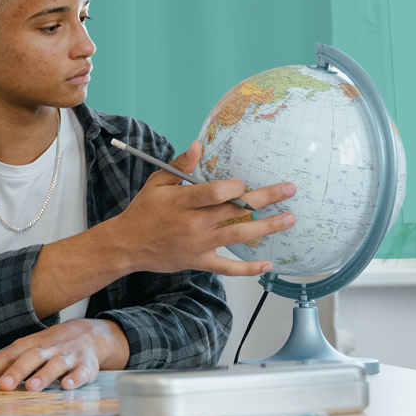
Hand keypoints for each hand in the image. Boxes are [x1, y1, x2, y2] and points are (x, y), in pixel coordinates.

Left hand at [0, 319, 127, 391]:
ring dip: (44, 375)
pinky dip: (75, 379)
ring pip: (55, 364)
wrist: (88, 334)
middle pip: (29, 357)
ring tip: (31, 388)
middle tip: (3, 386)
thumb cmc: (47, 347)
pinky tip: (68, 386)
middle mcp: (45, 349)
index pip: (6, 356)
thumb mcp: (20, 352)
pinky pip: (81, 372)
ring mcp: (66, 357)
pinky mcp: (85, 366)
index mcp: (26, 346)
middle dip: (16, 371)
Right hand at [104, 140, 296, 276]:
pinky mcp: (199, 261)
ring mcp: (198, 245)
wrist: (127, 244)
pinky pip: (228, 267)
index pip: (216, 193)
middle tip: (289, 190)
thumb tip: (198, 146)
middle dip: (266, 199)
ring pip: (238, 236)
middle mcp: (193, 224)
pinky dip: (248, 269)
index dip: (235, 187)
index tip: (244, 181)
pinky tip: (268, 264)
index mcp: (182, 202)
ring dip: (266, 227)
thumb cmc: (144, 210)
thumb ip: (180, 166)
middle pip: (235, 210)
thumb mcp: (157, 183)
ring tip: (289, 219)